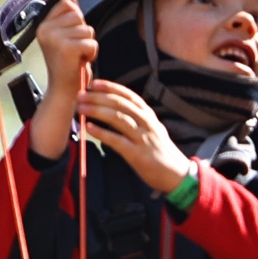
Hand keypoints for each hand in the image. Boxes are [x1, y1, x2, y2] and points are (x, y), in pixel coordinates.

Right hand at [27, 0, 96, 163]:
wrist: (64, 91)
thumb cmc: (67, 65)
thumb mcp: (66, 37)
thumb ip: (68, 18)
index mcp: (43, 25)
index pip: (68, 4)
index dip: (77, 20)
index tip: (71, 37)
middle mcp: (45, 29)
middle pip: (79, 16)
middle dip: (84, 33)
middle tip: (75, 50)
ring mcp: (54, 38)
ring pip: (87, 29)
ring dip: (89, 44)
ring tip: (77, 56)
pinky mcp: (66, 48)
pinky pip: (92, 42)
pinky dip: (92, 53)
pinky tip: (81, 61)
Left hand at [78, 79, 192, 195]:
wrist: (177, 175)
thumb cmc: (160, 152)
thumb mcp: (152, 130)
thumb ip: (137, 119)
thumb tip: (113, 110)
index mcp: (149, 116)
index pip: (129, 96)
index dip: (111, 87)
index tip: (94, 83)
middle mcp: (146, 123)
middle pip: (120, 104)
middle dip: (98, 98)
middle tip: (80, 95)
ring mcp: (143, 138)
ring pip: (118, 119)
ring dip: (97, 111)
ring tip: (81, 108)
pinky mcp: (138, 155)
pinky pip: (117, 141)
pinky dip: (102, 133)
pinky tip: (89, 128)